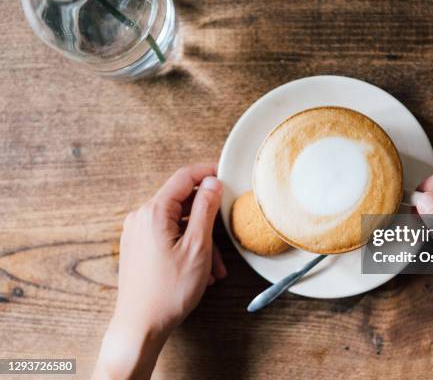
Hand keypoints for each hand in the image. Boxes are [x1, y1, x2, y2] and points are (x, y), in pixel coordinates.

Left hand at [94, 164, 226, 379]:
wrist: (140, 326)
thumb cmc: (168, 291)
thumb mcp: (198, 248)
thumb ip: (206, 210)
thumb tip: (213, 183)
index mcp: (154, 212)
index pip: (184, 177)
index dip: (209, 172)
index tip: (228, 176)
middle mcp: (141, 217)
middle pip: (182, 202)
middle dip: (208, 219)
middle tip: (227, 237)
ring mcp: (137, 232)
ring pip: (178, 223)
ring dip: (201, 239)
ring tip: (215, 268)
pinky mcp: (138, 246)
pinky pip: (168, 235)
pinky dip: (187, 246)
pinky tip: (201, 270)